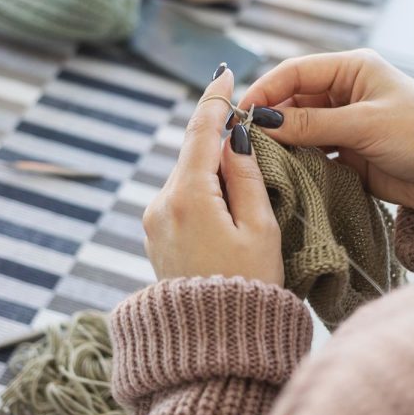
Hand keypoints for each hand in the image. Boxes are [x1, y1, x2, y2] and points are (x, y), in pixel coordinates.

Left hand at [142, 67, 283, 285]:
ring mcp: (154, 220)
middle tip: (248, 134)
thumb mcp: (259, 227)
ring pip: (186, 175)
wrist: (213, 341)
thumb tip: (233, 138)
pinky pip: (179, 196)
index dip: (214, 99)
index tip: (224, 73)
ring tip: (241, 187)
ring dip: (211, 168)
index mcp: (188, 197)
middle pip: (191, 153)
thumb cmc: (247, 284)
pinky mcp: (155, 234)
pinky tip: (222, 204)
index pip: (200, 132)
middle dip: (217, 139)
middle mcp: (162, 203)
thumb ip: (245, 176)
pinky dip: (200, 188)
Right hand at [239, 49, 413, 214]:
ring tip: (259, 156)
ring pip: (298, 128)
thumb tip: (262, 123)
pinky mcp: (345, 150)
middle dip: (270, 118)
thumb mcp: (364, 124)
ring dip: (281, 141)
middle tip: (246, 139)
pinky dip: (296, 158)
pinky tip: (282, 168)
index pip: (296, 72)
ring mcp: (342, 122)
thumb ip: (311, 124)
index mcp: (351, 69)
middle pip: (292, 100)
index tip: (242, 111)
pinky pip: (310, 151)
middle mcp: (343, 92)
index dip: (266, 89)